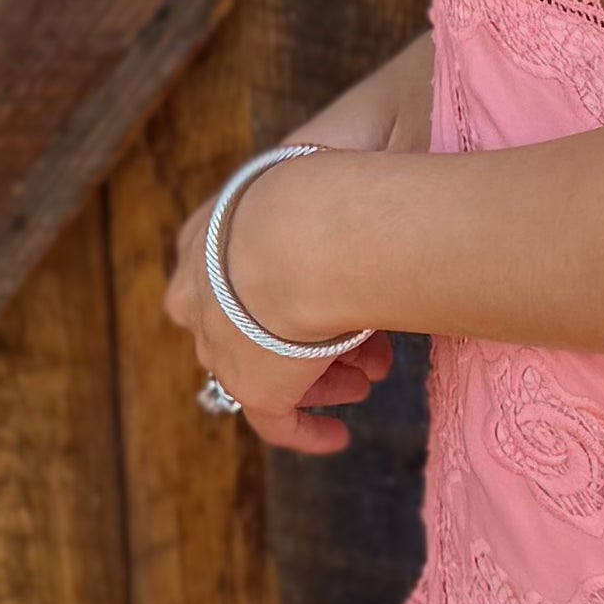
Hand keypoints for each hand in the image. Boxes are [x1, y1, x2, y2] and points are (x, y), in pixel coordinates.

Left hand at [162, 39, 428, 452]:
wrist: (305, 231)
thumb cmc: (334, 183)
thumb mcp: (338, 167)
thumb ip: (353, 183)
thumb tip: (402, 170)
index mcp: (213, 224)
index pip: (238, 263)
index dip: (298, 281)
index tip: (338, 292)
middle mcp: (201, 282)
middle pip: (251, 318)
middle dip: (312, 331)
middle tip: (365, 344)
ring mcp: (218, 335)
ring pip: (266, 364)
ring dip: (319, 373)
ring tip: (369, 377)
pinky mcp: (247, 381)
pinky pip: (271, 418)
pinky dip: (304, 428)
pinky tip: (338, 436)